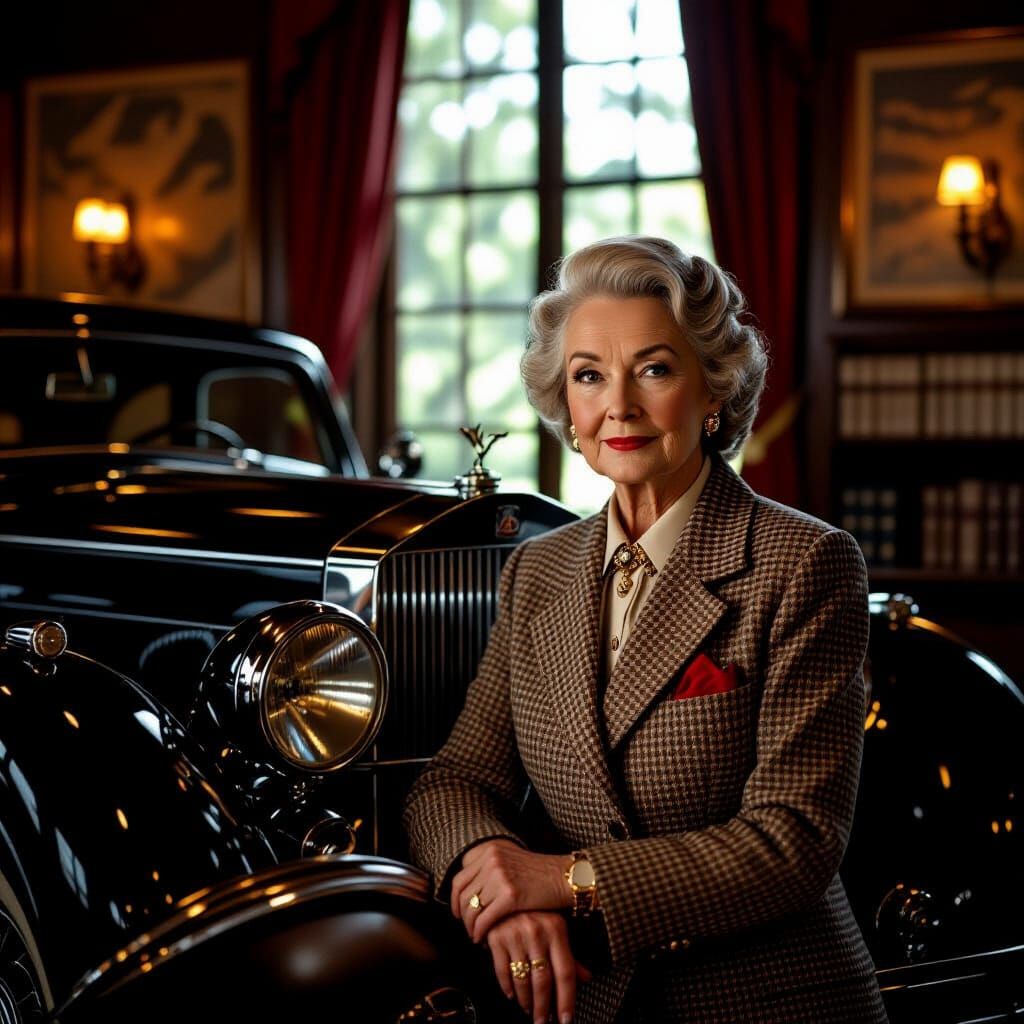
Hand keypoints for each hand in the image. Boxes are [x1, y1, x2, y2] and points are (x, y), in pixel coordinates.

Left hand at [451, 839, 570, 942]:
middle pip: (463, 895)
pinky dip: (480, 932)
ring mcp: (500, 876)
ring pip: (472, 909)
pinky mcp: (510, 895)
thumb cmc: (539, 874)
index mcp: (490, 851)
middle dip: (462, 915)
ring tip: (476, 935)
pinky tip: (483, 939)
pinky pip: (485, 919)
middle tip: (467, 927)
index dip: (455, 899)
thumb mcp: (510, 862)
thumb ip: (489, 871)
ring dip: (470, 926)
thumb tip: (468, 892)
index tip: (459, 912)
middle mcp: (492, 860)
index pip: (460, 878)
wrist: (565, 877)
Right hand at [486, 911, 591, 1023]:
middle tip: (542, 1021)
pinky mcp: (496, 937)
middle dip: (543, 1007)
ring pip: (522, 980)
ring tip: (528, 1009)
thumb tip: (586, 978)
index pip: (565, 972)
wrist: (506, 890)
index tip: (566, 1019)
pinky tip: (512, 994)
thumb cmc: (535, 912)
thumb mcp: (556, 928)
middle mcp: (537, 932)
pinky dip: (507, 988)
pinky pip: (502, 972)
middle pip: (543, 981)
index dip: (567, 999)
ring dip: (525, 1000)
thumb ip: (569, 955)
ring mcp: (515, 934)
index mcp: (556, 929)